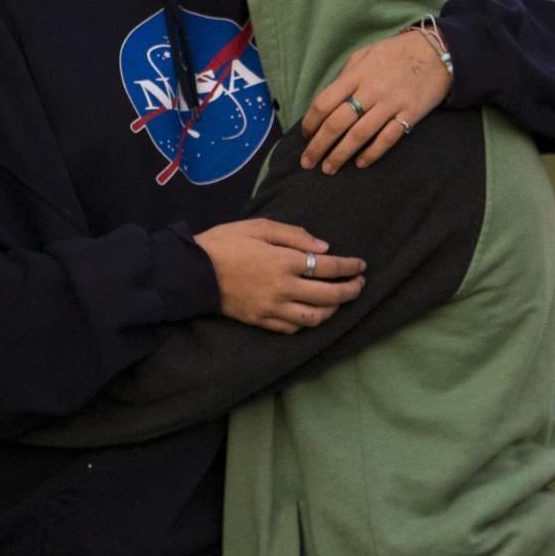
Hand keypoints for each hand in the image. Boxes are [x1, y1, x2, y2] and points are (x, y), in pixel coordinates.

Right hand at [193, 218, 364, 333]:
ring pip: (314, 318)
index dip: (350, 267)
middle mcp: (283, 288)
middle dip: (351, 291)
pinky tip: (313, 314)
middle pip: (329, 296)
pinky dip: (308, 324)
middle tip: (360, 284)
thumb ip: (294, 235)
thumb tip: (324, 246)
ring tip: (340, 301)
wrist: (193, 271)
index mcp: (285, 261)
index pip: (329, 267)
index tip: (361, 265)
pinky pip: (292, 329)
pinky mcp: (261, 321)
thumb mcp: (259, 226)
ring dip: (333, 311)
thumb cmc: (225, 242)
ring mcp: (272, 308)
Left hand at [301, 30, 450, 172]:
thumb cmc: (396, 52)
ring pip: (359, 135)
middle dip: (319, 146)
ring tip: (329, 169)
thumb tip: (329, 100)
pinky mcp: (409, 114)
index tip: (305, 135)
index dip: (311, 122)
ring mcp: (391, 103)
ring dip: (341, 155)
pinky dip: (372, 153)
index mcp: (356, 74)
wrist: (437, 51)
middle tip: (308, 162)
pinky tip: (360, 163)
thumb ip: (346, 75)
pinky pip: (387, 138)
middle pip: (337, 123)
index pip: (324, 102)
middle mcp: (371, 90)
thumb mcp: (366, 54)